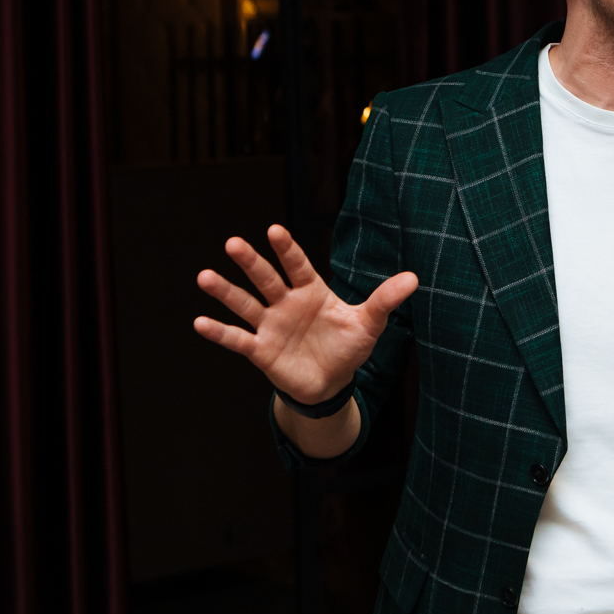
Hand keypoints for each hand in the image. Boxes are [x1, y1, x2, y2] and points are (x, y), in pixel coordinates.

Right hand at [192, 224, 416, 405]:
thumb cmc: (347, 347)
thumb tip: (414, 278)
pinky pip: (237, 339)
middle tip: (233, 243)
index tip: (274, 230)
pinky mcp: (261, 350)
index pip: (297, 265)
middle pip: (266, 279)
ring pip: (245, 304)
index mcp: (311, 291)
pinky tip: (199, 322)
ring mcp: (270, 325)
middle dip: (251, 262)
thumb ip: (385, 300)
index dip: (287, 249)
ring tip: (204, 276)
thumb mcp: (369, 324)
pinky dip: (219, 333)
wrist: (331, 383)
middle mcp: (285, 303)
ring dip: (225, 292)